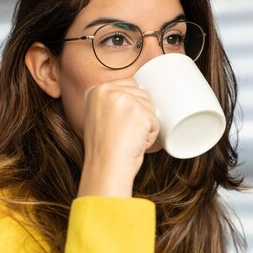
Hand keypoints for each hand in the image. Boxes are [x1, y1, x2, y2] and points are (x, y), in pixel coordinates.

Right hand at [77, 77, 159, 196]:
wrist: (105, 167)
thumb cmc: (104, 149)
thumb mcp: (98, 118)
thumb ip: (110, 102)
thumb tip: (138, 92)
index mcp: (96, 90)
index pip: (129, 85)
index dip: (132, 106)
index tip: (119, 125)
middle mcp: (108, 90)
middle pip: (142, 94)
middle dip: (140, 116)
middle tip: (123, 134)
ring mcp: (124, 99)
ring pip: (151, 107)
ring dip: (146, 126)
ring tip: (129, 139)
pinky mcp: (139, 112)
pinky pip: (156, 122)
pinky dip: (150, 136)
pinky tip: (134, 143)